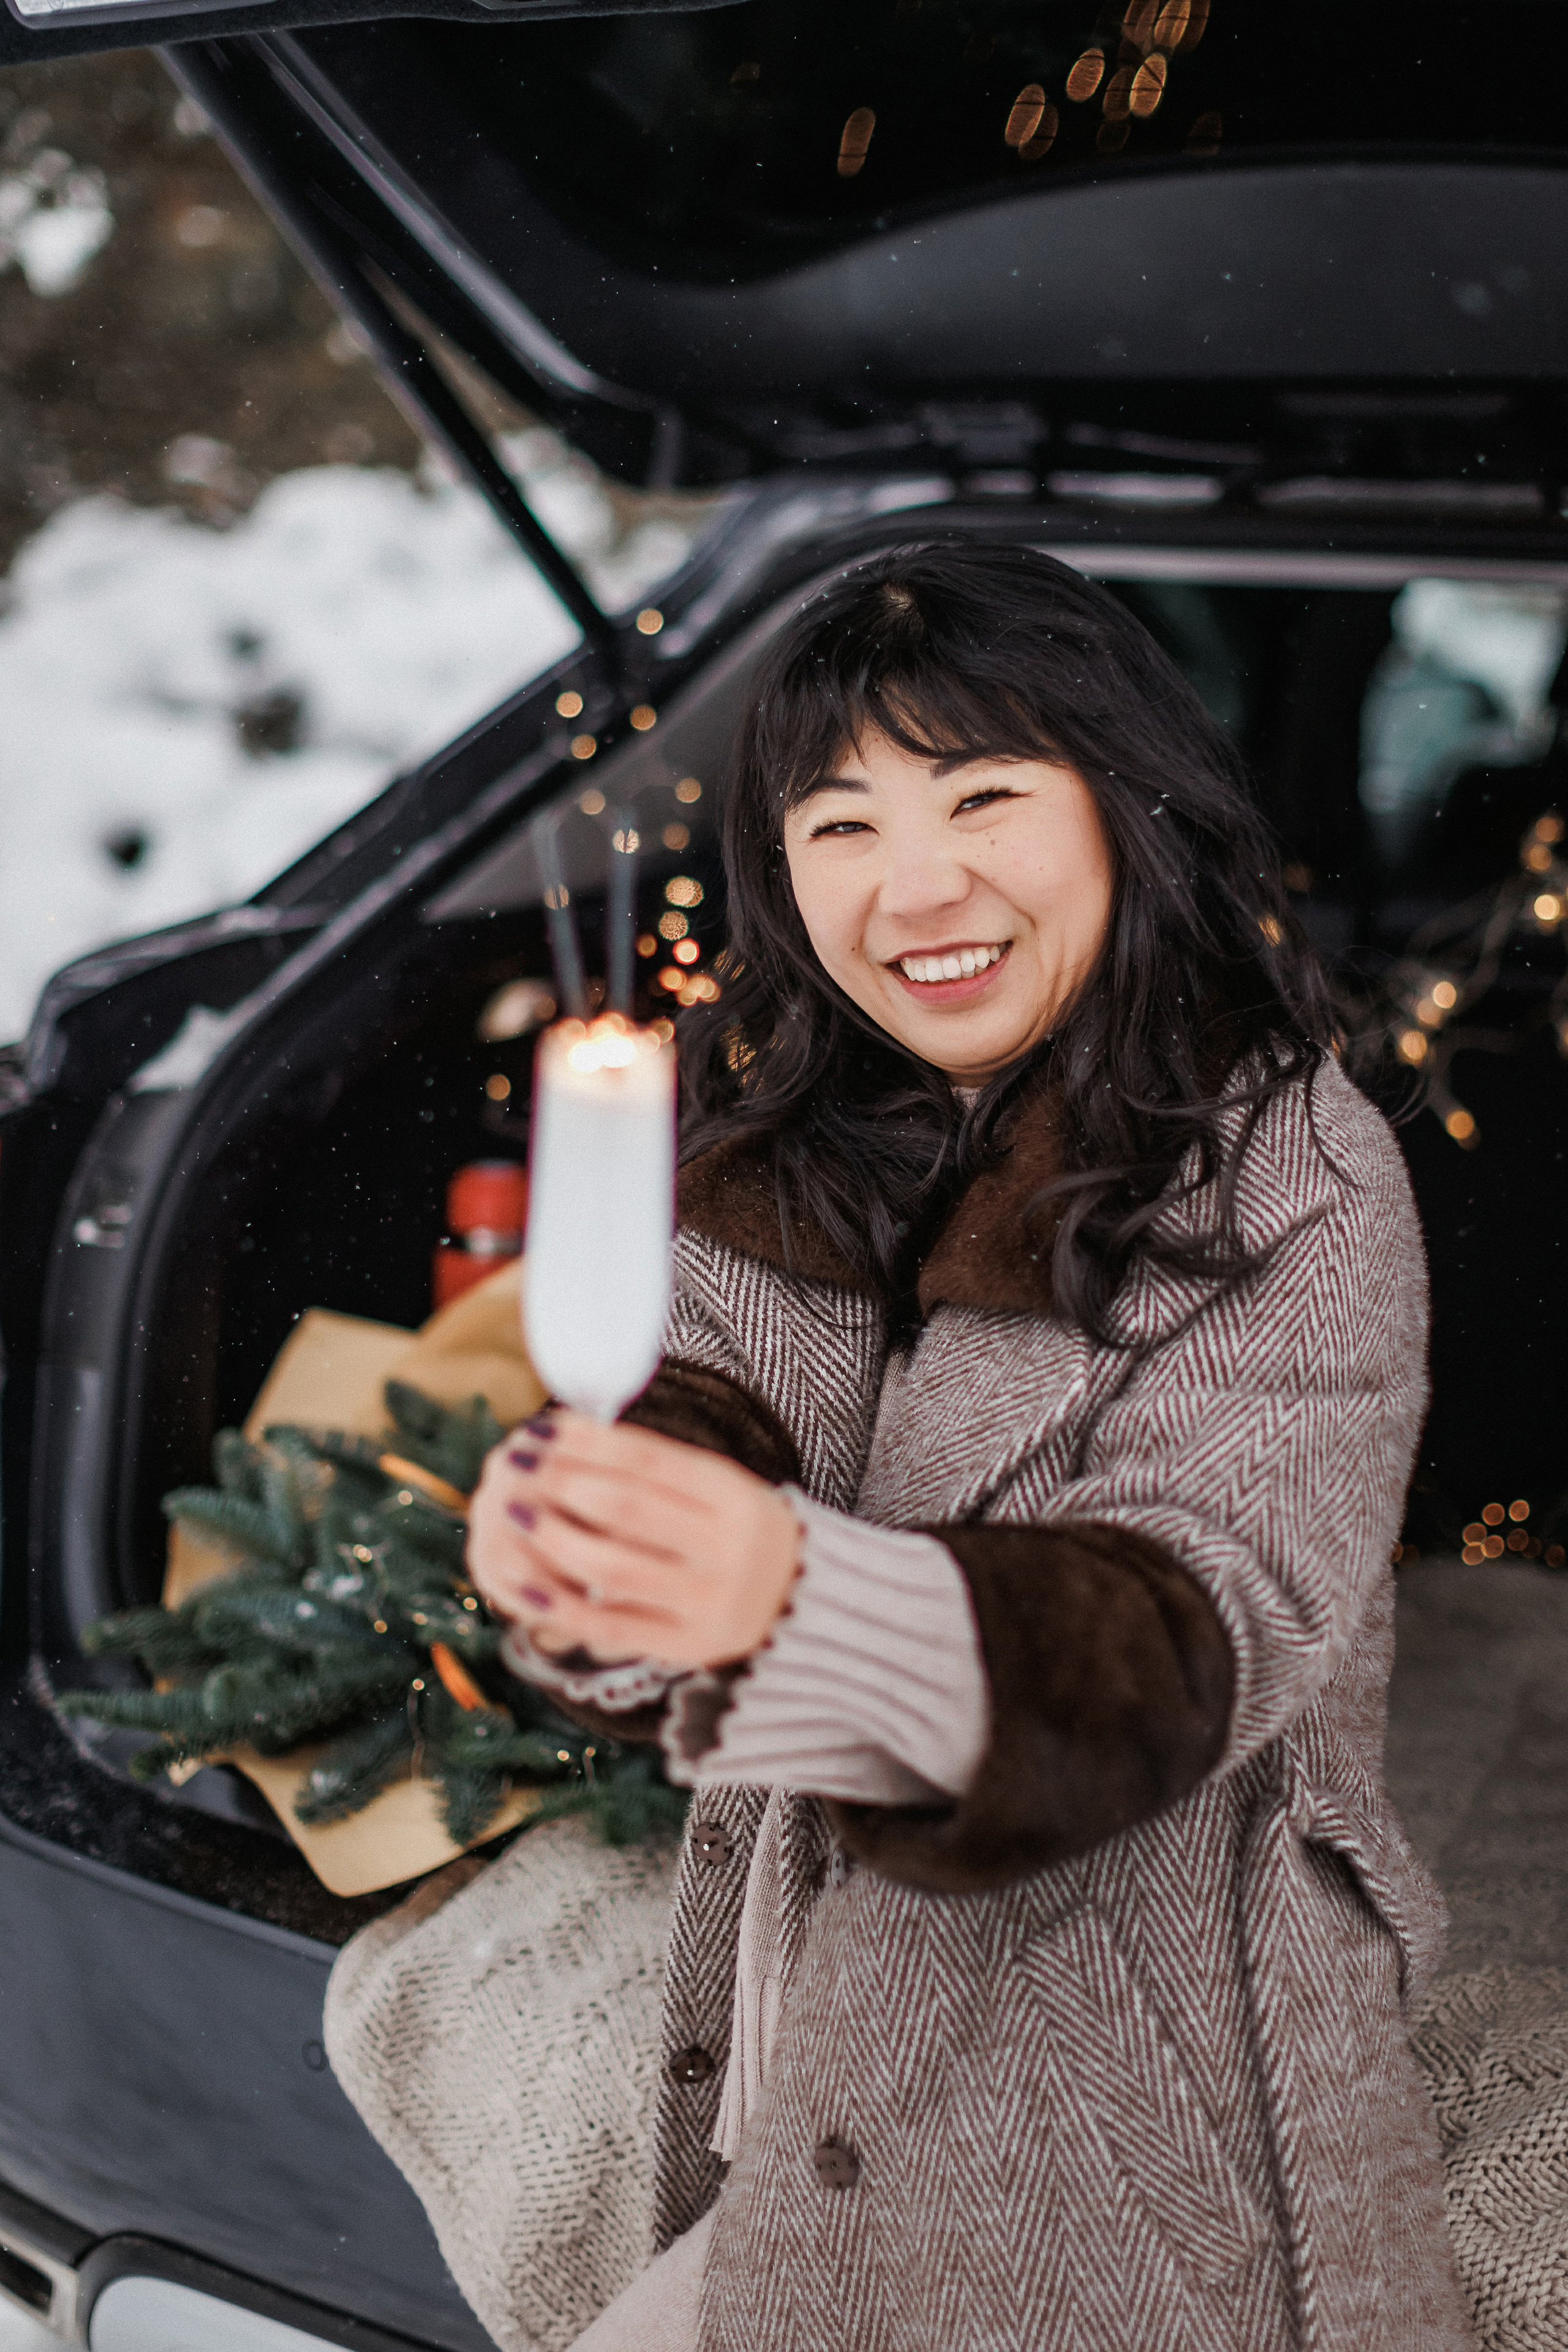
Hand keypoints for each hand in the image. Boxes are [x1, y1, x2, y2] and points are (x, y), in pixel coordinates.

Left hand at [466, 1409, 801, 1671]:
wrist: (799, 1599)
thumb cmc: (733, 1529)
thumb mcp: (715, 1486)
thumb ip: (653, 1464)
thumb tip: (564, 1430)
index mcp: (733, 1496)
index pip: (649, 1460)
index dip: (586, 1443)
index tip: (536, 1430)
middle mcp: (726, 1548)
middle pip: (628, 1508)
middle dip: (562, 1483)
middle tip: (515, 1466)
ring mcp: (708, 1601)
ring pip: (614, 1567)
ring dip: (553, 1538)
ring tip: (514, 1514)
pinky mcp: (687, 1646)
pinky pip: (613, 1626)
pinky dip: (562, 1605)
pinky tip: (524, 1586)